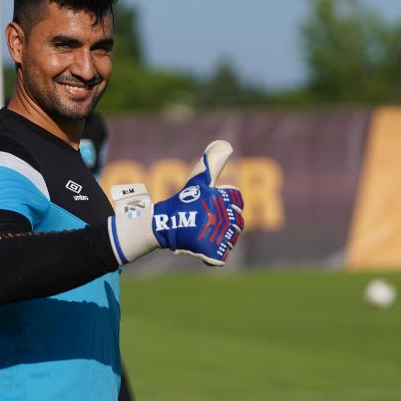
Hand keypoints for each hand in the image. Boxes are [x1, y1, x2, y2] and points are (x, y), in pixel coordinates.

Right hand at [107, 140, 244, 265]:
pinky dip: (213, 254)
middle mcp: (221, 216)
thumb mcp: (199, 179)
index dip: (226, 204)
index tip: (211, 206)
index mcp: (220, 198)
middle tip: (206, 222)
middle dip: (224, 223)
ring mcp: (217, 236)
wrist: (163, 223)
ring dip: (219, 238)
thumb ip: (213, 162)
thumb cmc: (183, 201)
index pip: (237, 202)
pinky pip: (220, 256)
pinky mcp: (212, 252)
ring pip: (229, 240)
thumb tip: (226, 144)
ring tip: (204, 233)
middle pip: (237, 223)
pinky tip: (203, 246)